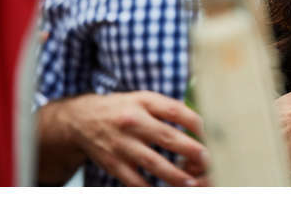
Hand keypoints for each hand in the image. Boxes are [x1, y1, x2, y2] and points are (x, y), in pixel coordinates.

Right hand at [58, 91, 208, 185]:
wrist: (81, 120)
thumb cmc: (121, 108)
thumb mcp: (143, 99)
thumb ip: (168, 107)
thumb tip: (199, 122)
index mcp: (143, 103)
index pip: (174, 110)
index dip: (194, 122)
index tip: (210, 132)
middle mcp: (132, 123)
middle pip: (166, 137)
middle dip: (189, 150)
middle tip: (207, 159)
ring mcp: (121, 145)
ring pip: (151, 163)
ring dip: (173, 175)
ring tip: (191, 182)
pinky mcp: (112, 163)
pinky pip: (133, 180)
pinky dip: (149, 188)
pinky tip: (164, 192)